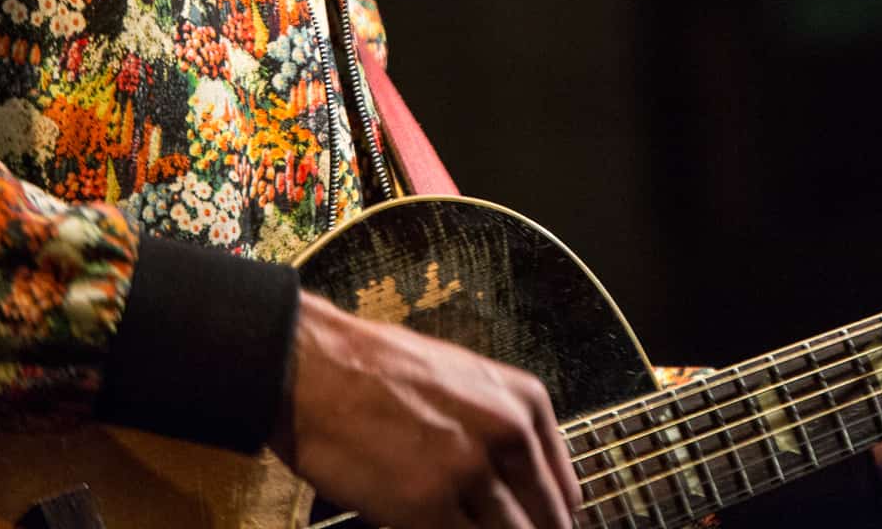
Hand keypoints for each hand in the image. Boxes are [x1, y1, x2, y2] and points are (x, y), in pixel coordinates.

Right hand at [271, 290, 579, 528]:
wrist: (316, 369)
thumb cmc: (382, 371)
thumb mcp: (467, 381)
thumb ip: (504, 431)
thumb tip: (524, 489)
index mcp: (526, 402)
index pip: (566, 492)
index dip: (552, 523)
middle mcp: (510, 435)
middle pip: (547, 523)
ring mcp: (472, 474)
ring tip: (463, 526)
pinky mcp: (429, 508)